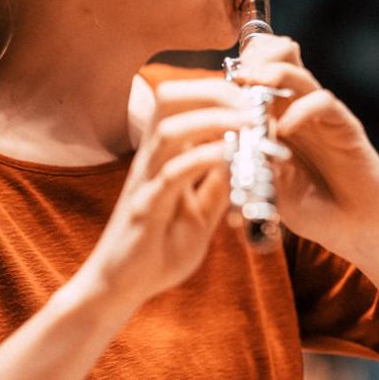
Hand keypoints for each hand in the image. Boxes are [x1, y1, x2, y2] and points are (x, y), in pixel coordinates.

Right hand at [83, 78, 249, 306]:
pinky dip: (202, 158)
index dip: (220, 92)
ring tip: (250, 121)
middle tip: (254, 103)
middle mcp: (150, 159)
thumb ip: (219, 185)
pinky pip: (172, 174)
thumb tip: (248, 159)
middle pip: (171, 100)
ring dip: (212, 118)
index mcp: (164, 155)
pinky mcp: (144, 208)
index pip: (185, 102)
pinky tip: (229, 155)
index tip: (257, 100)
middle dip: (214, 92)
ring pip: (170, 130)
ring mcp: (145, 181)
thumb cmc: (158, 248)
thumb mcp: (201, 213)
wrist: (120, 287)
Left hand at [232, 35, 378, 254]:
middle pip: (279, 63)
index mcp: (277, 119)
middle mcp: (299, 111)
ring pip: (300, 77)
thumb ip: (250, 164)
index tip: (214, 84)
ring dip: (274, 75)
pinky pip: (324, 104)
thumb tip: (223, 141)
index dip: (238, 72)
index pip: (258, 78)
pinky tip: (285, 129)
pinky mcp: (346, 128)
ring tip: (253, 83)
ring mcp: (323, 117)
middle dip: (256, 61)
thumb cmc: (309, 206)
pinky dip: (301, 110)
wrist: (353, 228)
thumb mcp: (269, 186)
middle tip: (235, 72)